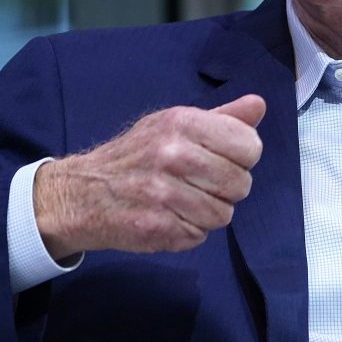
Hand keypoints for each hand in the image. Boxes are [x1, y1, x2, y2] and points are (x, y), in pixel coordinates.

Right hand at [33, 95, 265, 257]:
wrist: (83, 192)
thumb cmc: (136, 157)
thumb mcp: (174, 125)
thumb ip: (222, 118)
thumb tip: (258, 105)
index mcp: (182, 123)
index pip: (249, 146)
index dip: (242, 157)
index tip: (222, 159)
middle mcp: (173, 155)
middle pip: (241, 184)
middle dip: (226, 189)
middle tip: (198, 184)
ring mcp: (164, 193)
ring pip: (223, 214)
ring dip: (207, 213)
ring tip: (181, 201)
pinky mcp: (157, 227)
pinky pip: (200, 235)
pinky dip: (188, 231)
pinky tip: (168, 216)